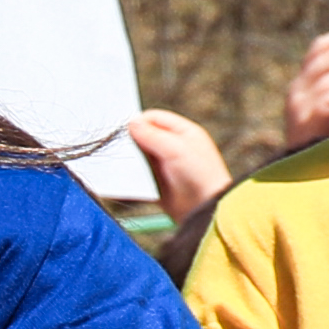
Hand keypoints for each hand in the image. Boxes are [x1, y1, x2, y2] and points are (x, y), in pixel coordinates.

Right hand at [126, 109, 236, 223]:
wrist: (206, 210)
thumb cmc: (199, 176)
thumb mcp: (175, 149)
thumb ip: (152, 134)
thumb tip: (131, 122)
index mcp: (183, 132)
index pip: (154, 118)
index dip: (138, 122)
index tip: (124, 131)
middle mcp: (174, 146)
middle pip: (144, 136)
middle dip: (132, 142)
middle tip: (123, 149)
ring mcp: (166, 166)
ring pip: (140, 156)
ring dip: (131, 161)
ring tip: (124, 165)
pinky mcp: (158, 184)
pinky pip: (138, 176)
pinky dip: (130, 177)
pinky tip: (124, 179)